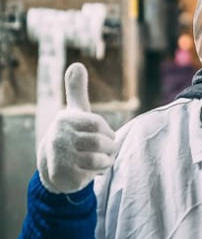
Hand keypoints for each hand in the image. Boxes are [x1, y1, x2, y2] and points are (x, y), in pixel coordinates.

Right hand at [37, 62, 116, 192]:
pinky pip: (93, 172)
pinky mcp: (65, 174)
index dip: (107, 132)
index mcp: (66, 120)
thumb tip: (77, 64)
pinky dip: (98, 171)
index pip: (98, 124)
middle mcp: (60, 137)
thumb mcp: (75, 111)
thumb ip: (77, 90)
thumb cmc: (72, 133)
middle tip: (107, 150)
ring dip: (106, 160)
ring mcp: (61, 156)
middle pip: (101, 142)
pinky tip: (91, 169)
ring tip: (100, 159)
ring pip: (99, 158)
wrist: (54, 164)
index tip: (106, 135)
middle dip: (110, 148)